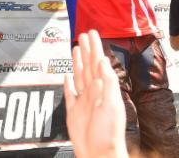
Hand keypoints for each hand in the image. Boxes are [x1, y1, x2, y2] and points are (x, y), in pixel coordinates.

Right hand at [63, 30, 127, 157]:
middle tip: (84, 35)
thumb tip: (103, 63)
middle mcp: (94, 92)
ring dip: (78, 61)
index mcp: (104, 89)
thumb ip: (107, 83)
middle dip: (87, 49)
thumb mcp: (111, 105)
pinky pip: (70, 93)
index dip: (95, 47)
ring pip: (80, 75)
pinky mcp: (74, 111)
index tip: (92, 33)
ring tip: (76, 48)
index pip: (99, 63)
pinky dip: (68, 83)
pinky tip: (67, 76)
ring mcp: (84, 101)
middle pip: (89, 65)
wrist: (98, 153)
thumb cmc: (108, 133)